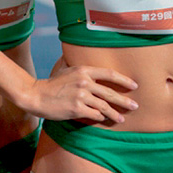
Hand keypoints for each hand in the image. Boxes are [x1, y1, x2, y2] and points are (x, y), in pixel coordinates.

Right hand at [23, 66, 137, 123]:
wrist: (37, 95)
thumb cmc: (52, 83)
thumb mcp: (64, 68)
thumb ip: (75, 62)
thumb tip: (78, 51)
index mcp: (84, 70)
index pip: (109, 74)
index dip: (123, 80)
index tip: (134, 85)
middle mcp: (84, 82)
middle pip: (110, 92)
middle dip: (124, 100)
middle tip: (135, 106)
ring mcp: (81, 96)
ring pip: (104, 106)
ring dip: (115, 114)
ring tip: (122, 119)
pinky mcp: (76, 109)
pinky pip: (94, 115)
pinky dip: (100, 118)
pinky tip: (104, 120)